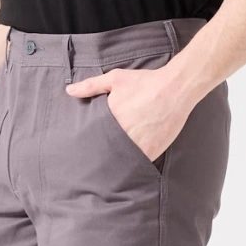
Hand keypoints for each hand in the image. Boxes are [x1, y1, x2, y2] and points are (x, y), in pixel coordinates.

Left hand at [65, 66, 189, 164]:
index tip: (85, 149)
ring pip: (122, 160)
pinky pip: (138, 162)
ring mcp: (138, 146)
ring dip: (117, 162)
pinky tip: (129, 164)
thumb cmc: (145, 83)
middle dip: (102, 155)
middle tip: (95, 162)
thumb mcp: (115, 79)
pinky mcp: (152, 151)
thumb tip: (69, 91)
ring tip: (111, 166)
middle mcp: (123, 135)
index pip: (94, 139)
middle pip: (107, 152)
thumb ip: (91, 86)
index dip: (90, 145)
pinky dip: (134, 163)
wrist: (175, 89)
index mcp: (110, 120)